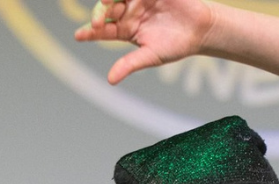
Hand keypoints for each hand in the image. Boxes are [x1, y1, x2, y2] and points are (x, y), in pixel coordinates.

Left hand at [73, 0, 215, 84]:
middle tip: (98, 24)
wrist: (200, 29)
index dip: (90, 32)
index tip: (79, 36)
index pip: (104, 30)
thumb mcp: (151, 56)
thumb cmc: (176, 46)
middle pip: (106, 9)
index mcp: (127, 30)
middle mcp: (128, 12)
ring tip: (105, 2)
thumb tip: (110, 80)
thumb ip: (129, 65)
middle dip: (99, 14)